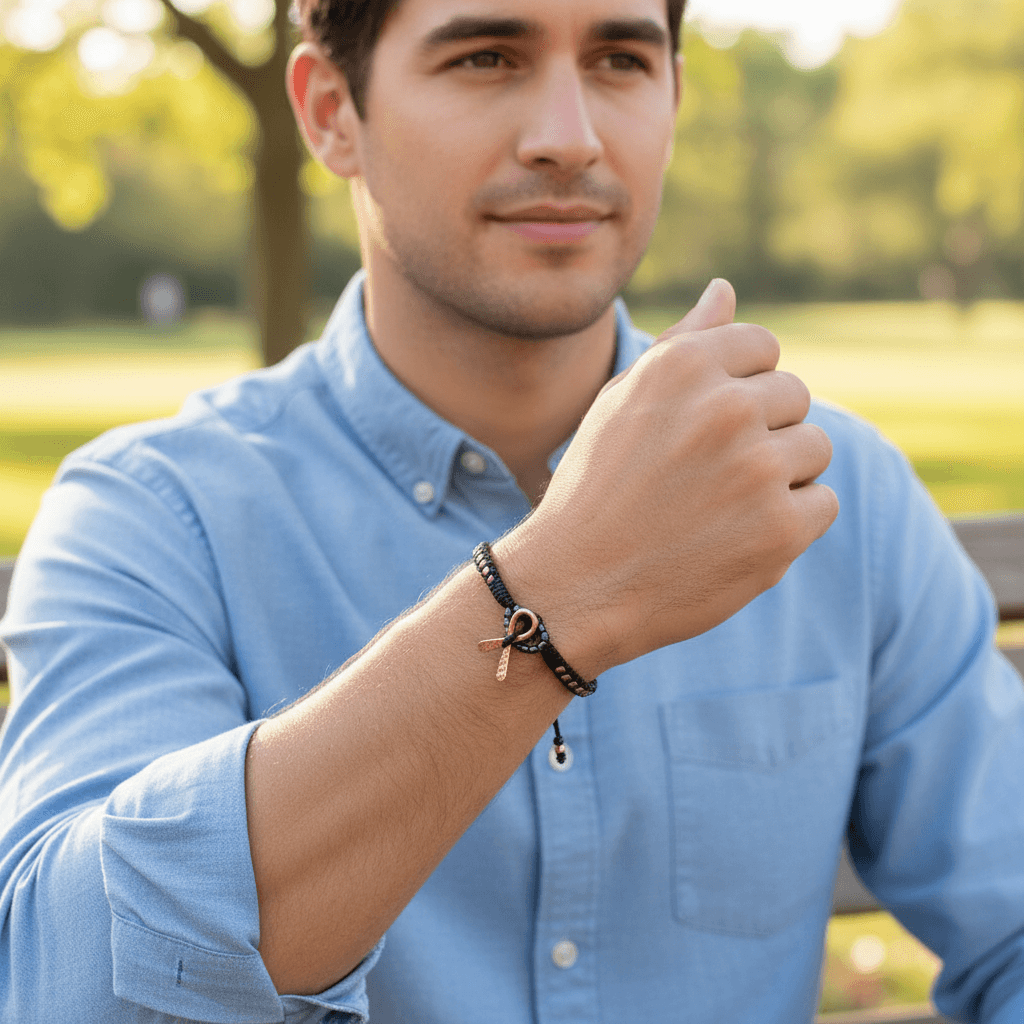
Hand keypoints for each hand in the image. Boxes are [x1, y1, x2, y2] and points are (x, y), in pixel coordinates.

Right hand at [494, 278, 838, 674]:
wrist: (576, 584)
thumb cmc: (598, 487)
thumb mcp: (624, 401)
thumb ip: (683, 342)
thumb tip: (725, 289)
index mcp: (684, 365)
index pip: (763, 348)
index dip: (739, 389)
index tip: (704, 429)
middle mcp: (724, 407)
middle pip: (794, 396)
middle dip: (762, 430)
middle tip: (707, 475)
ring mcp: (757, 470)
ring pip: (815, 448)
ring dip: (781, 475)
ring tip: (722, 506)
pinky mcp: (780, 530)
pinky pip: (822, 503)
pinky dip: (790, 523)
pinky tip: (736, 537)